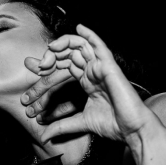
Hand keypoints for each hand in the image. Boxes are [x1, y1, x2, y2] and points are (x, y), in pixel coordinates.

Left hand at [22, 24, 157, 143]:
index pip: (65, 66)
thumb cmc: (114, 125)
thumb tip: (45, 137)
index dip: (49, 64)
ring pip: (81, 46)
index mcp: (88, 82)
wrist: (131, 129)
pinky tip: (79, 27)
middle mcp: (94, 72)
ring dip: (64, 44)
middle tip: (39, 65)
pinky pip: (99, 46)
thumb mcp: (81, 123)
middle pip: (69, 54)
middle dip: (52, 56)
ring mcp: (102, 68)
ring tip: (51, 50)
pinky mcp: (110, 67)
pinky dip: (90, 35)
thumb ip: (62, 127)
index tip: (33, 68)